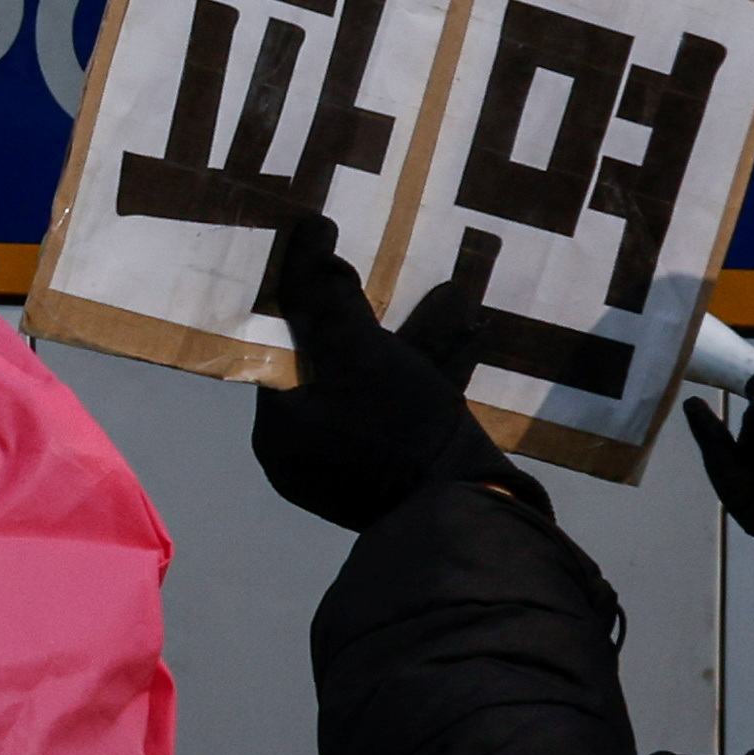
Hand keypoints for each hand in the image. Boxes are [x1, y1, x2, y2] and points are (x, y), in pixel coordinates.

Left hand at [248, 211, 512, 531]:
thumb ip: (328, 300)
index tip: (330, 262)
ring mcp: (359, 469)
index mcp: (280, 432)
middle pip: (334, 368)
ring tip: (455, 294)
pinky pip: (412, 412)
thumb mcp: (361, 354)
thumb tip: (306, 236)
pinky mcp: (407, 475)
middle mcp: (310, 454)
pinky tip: (472, 334)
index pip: (282, 352)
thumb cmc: (400, 432)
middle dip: (371, 317)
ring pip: (383, 386)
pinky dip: (437, 373)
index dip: (307, 302)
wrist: (473, 517)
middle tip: (388, 274)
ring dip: (418, 339)